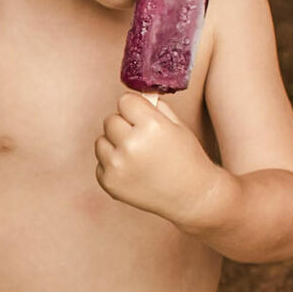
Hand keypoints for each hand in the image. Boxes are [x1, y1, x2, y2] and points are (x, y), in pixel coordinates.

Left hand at [94, 93, 226, 226]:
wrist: (193, 196)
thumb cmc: (187, 158)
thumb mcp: (177, 126)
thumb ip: (154, 107)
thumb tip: (134, 95)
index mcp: (151, 126)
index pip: (124, 101)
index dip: (134, 107)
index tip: (141, 116)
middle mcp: (131, 145)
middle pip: (110, 119)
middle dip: (124, 125)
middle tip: (142, 139)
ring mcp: (117, 165)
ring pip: (101, 140)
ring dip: (114, 144)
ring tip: (137, 155)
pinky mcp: (108, 182)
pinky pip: (100, 162)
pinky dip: (112, 164)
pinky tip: (133, 171)